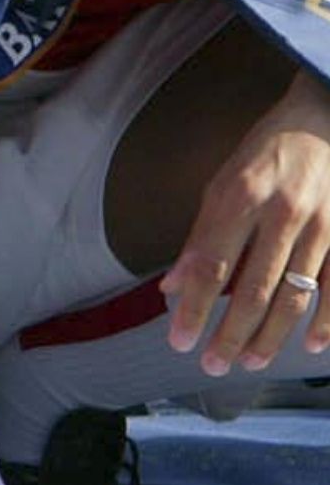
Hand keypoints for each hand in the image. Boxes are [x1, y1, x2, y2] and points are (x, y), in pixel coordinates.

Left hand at [163, 72, 329, 375]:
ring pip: (296, 295)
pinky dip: (327, 321)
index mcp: (240, 196)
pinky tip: (311, 345)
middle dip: (231, 334)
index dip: (193, 308)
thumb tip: (170, 287)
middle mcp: (282, 212)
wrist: (323, 119)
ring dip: (271, 335)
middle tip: (213, 365)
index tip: (179, 341)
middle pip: (253, 289)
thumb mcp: (220, 184)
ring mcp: (323, 225)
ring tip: (250, 361)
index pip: (210, 265)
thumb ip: (199, 238)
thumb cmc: (263, 155)